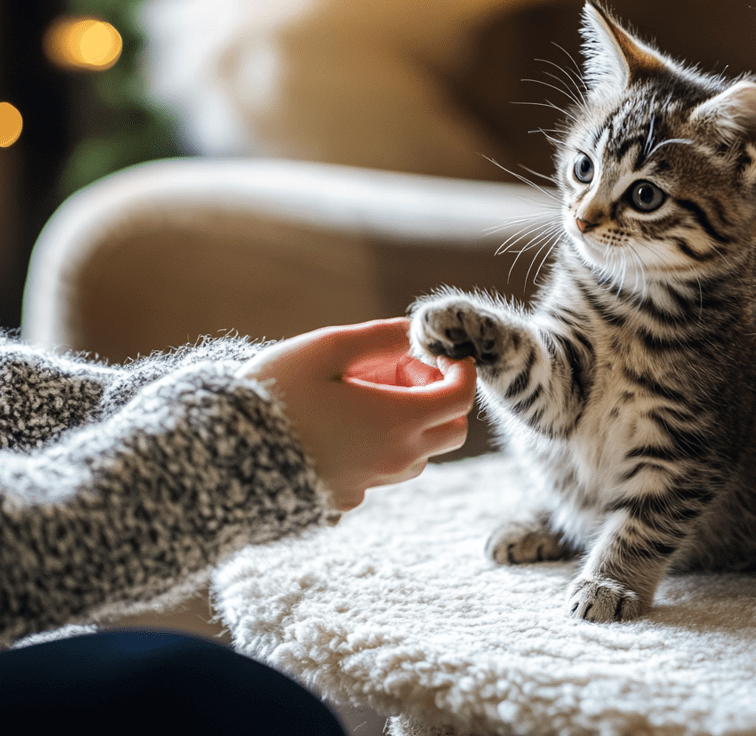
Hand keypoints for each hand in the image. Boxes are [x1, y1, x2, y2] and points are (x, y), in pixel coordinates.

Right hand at [236, 318, 476, 509]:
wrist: (221, 459)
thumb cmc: (275, 396)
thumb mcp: (328, 349)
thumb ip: (381, 338)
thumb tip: (414, 332)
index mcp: (398, 421)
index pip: (461, 396)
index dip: (457, 368)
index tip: (434, 351)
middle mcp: (395, 458)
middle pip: (451, 429)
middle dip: (437, 394)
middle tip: (394, 371)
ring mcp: (373, 482)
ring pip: (421, 451)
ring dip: (409, 418)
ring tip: (359, 392)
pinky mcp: (349, 496)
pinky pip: (386, 467)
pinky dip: (382, 442)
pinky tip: (341, 422)